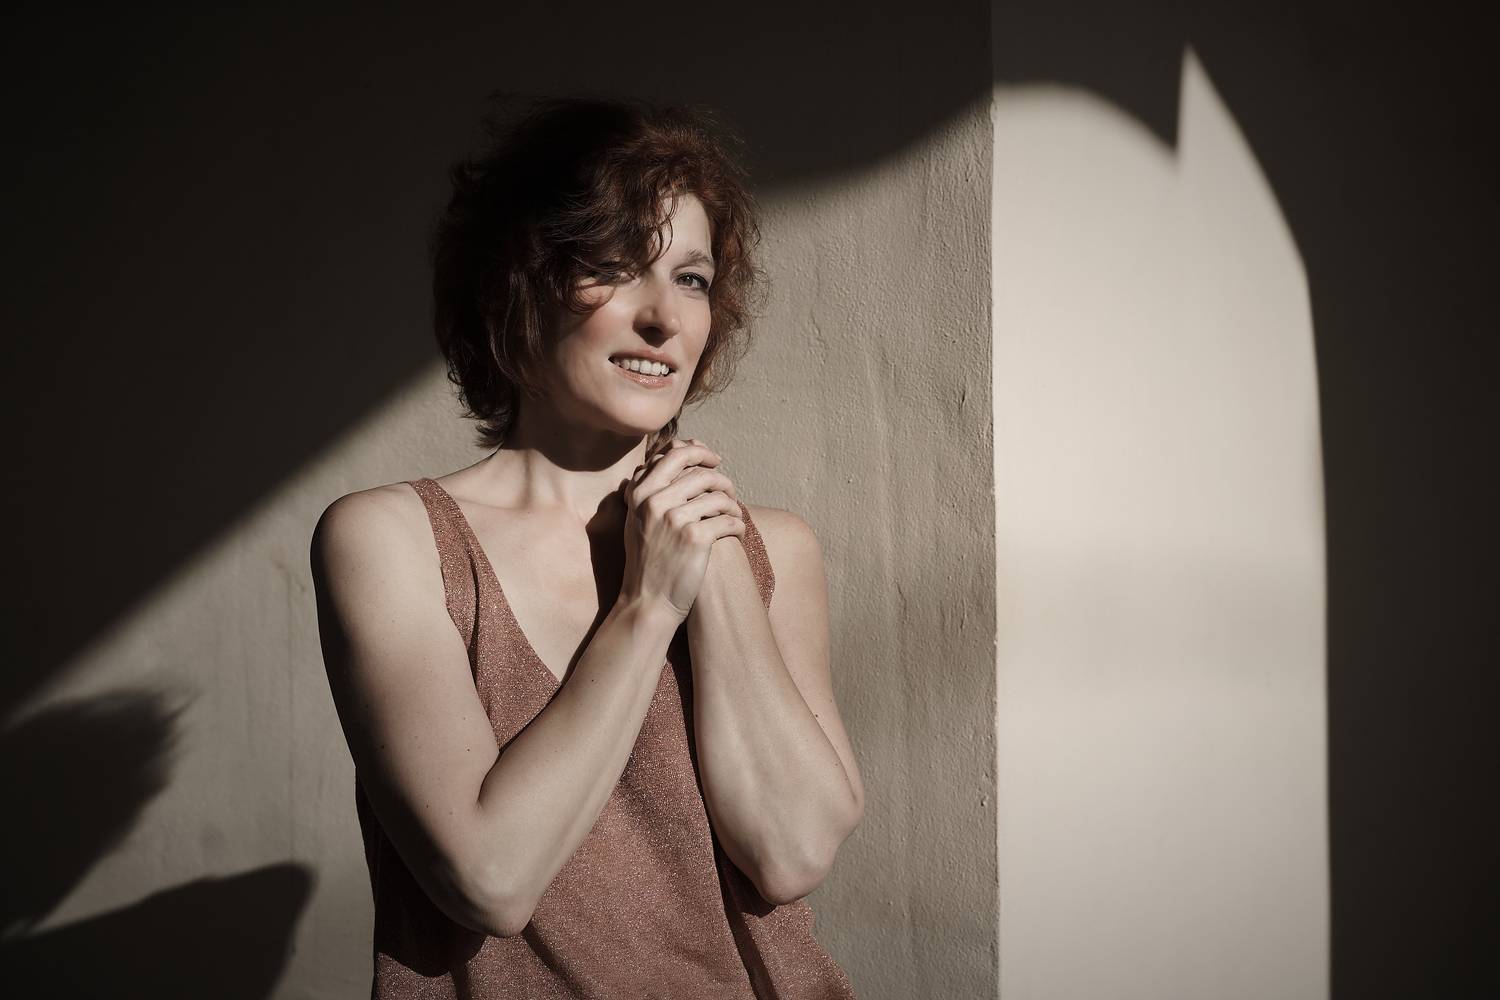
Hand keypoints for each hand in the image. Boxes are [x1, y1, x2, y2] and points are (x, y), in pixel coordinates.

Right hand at [620, 438, 744, 621]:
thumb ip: (649, 487)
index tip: (713, 461)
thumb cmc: (646, 560)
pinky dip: (738, 525)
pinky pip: (729, 519)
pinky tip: (737, 532)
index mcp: (640, 493)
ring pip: (718, 495)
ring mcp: (674, 518)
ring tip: (734, 513)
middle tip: (730, 490)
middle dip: (721, 479)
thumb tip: (668, 453)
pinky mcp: (695, 537)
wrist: (647, 601)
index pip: (674, 455)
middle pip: (701, 472)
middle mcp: (654, 501)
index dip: (699, 453)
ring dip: (733, 504)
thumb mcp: (637, 519)